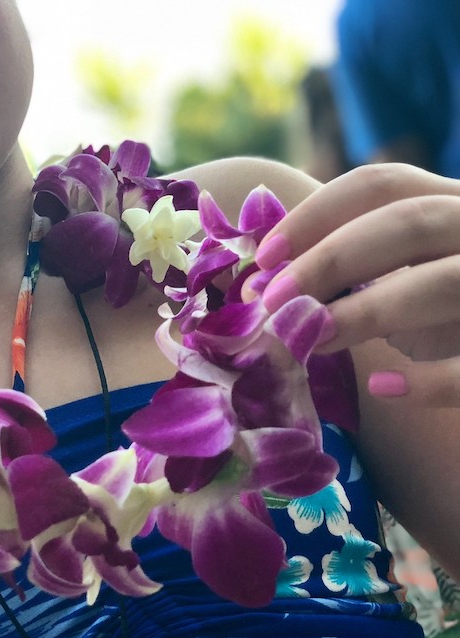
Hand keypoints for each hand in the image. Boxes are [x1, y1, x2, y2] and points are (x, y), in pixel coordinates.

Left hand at [249, 163, 459, 406]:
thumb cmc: (439, 318)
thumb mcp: (401, 277)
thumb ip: (349, 269)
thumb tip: (262, 283)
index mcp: (449, 203)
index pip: (380, 184)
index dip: (314, 215)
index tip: (263, 258)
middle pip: (409, 222)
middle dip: (330, 259)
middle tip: (271, 302)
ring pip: (446, 282)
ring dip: (367, 311)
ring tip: (310, 341)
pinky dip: (431, 379)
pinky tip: (383, 388)